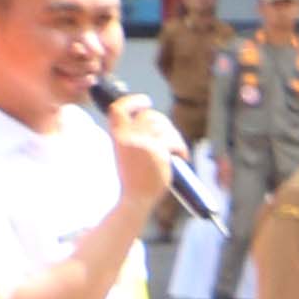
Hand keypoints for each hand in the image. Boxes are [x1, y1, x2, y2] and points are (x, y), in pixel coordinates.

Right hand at [103, 96, 185, 218]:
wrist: (135, 197)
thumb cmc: (133, 177)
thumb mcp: (125, 152)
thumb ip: (133, 135)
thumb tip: (151, 120)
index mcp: (117, 137)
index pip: (119, 109)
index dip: (132, 101)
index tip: (145, 101)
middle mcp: (128, 138)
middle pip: (150, 115)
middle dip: (163, 122)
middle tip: (169, 136)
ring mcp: (143, 144)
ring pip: (164, 127)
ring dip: (174, 137)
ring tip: (175, 150)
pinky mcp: (158, 152)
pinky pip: (174, 140)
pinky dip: (181, 148)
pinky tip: (181, 158)